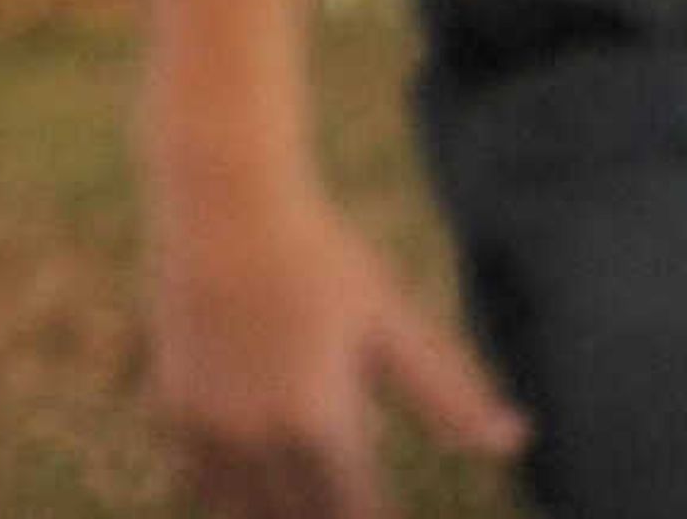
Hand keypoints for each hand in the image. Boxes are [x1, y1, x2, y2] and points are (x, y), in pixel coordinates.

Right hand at [147, 171, 524, 517]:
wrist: (223, 199)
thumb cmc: (319, 254)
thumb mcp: (391, 322)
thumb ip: (447, 394)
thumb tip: (513, 440)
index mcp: (319, 423)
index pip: (357, 516)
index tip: (391, 509)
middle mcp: (257, 436)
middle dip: (331, 517)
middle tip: (353, 496)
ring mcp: (207, 424)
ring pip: (244, 513)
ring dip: (279, 511)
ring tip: (309, 495)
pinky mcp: (173, 404)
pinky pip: (199, 482)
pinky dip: (229, 494)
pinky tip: (259, 480)